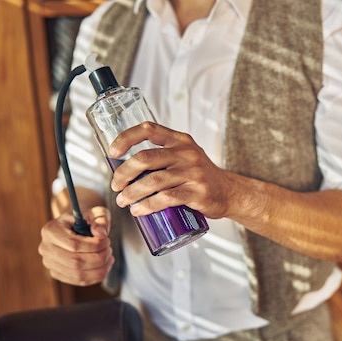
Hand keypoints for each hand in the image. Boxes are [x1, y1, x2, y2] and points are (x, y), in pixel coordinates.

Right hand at [38, 206, 113, 285]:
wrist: (76, 226)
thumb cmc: (87, 218)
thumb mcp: (95, 213)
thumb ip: (100, 220)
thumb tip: (101, 233)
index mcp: (50, 230)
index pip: (74, 244)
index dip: (94, 245)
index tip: (107, 241)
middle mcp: (46, 248)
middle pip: (75, 262)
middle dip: (98, 258)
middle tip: (109, 249)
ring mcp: (50, 263)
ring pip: (78, 274)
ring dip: (100, 268)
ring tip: (109, 257)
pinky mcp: (57, 274)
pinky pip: (79, 281)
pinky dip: (96, 276)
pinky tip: (105, 265)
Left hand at [108, 122, 238, 218]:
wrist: (228, 192)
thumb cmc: (199, 177)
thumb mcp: (185, 157)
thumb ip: (162, 156)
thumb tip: (125, 169)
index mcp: (180, 140)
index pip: (148, 129)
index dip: (126, 138)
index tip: (112, 153)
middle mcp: (186, 153)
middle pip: (145, 158)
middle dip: (124, 173)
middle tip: (116, 186)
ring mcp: (192, 173)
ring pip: (152, 181)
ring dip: (132, 193)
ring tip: (123, 202)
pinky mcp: (197, 192)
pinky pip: (166, 198)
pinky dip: (148, 206)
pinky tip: (138, 211)